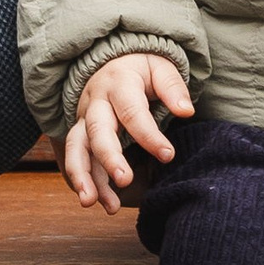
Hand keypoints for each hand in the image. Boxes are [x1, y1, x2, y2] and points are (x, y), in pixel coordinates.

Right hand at [62, 52, 192, 209]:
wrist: (113, 61)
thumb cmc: (142, 69)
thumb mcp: (161, 68)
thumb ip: (173, 89)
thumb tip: (186, 111)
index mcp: (119, 84)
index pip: (132, 111)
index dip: (149, 135)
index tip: (168, 156)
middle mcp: (97, 102)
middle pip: (97, 130)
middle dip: (108, 157)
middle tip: (124, 180)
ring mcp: (84, 119)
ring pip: (77, 147)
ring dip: (83, 176)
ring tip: (92, 202)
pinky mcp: (80, 134)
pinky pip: (77, 159)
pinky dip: (84, 181)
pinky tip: (97, 202)